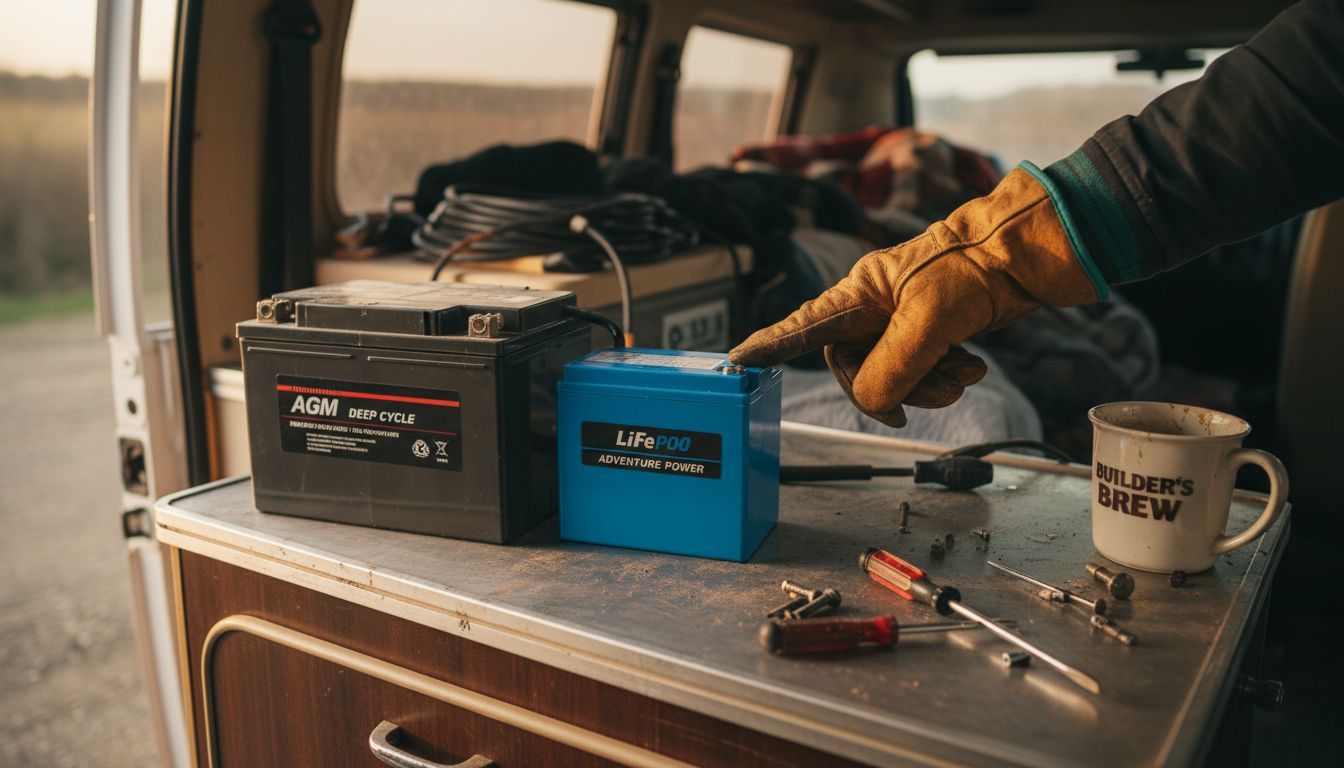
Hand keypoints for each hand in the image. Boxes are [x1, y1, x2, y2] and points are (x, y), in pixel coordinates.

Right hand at [729, 168, 1099, 426]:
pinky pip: (922, 370)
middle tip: (921, 396)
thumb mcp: (930, 320)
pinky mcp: (935, 329)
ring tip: (963, 372)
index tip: (737, 361)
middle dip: (891, 388)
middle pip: (856, 367)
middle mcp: (875, 305)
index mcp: (861, 291)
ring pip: (893, 374)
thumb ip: (892, 367)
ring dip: (928, 385)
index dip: (770, 345)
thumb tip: (873, 402)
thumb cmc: (980, 265)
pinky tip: (972, 364)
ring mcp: (905, 318)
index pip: (804, 326)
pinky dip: (946, 376)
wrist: (1035, 253)